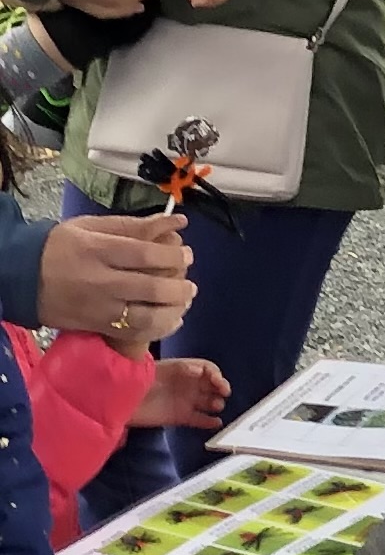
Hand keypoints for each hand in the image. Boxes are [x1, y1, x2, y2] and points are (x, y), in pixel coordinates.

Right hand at [35, 215, 194, 338]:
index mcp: (97, 250)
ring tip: (185, 300)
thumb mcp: (92, 227)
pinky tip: (172, 318)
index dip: (174, 255)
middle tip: (190, 282)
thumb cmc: (61, 247)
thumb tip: (176, 221)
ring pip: (150, 316)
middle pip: (152, 287)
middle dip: (180, 286)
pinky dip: (162, 328)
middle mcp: (100, 281)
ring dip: (176, 310)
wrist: (23, 277)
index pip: (145, 253)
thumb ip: (135, 226)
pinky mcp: (101, 327)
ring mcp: (101, 308)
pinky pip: (139, 333)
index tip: (187, 254)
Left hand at [132, 357, 229, 429]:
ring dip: (216, 404)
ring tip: (215, 407)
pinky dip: (209, 422)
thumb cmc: (136, 381)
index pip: (206, 368)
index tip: (218, 382)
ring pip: (208, 402)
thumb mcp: (157, 369)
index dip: (215, 374)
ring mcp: (184, 401)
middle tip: (221, 394)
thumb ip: (179, 369)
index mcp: (182, 370)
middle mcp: (186, 384)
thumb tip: (199, 371)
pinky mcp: (180, 417)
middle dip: (219, 389)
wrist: (118, 401)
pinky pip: (199, 420)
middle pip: (211, 385)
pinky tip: (215, 423)